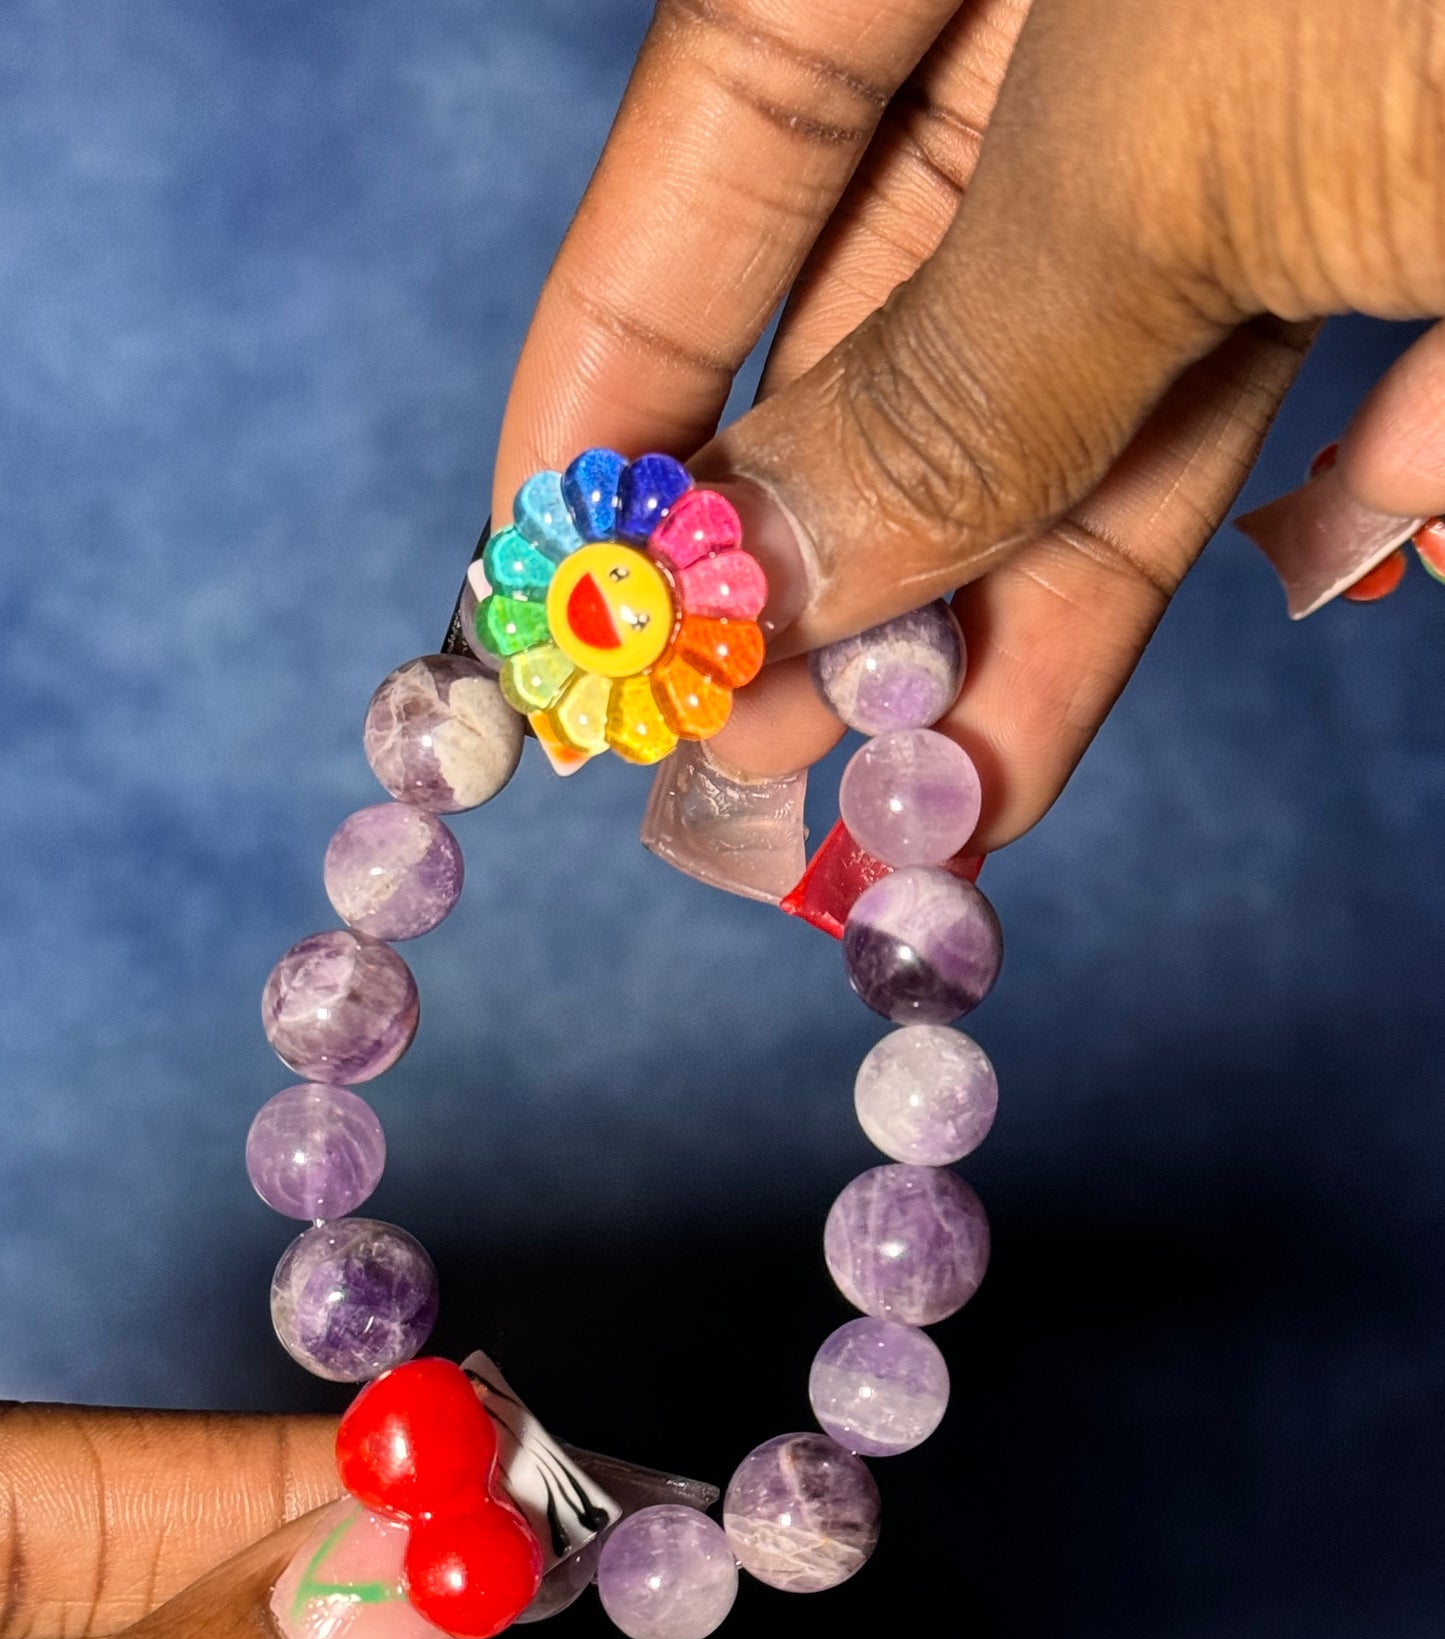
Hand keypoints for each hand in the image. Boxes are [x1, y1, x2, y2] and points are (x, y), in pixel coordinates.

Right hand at [494, 0, 1444, 845]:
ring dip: (1069, 582)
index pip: (733, 106)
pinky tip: (1373, 565)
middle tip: (760, 744)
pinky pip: (1388, 341)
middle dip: (854, 532)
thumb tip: (743, 583)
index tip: (542, 563)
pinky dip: (1380, 480)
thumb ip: (963, 368)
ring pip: (1150, 348)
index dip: (618, 346)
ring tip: (959, 783)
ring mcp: (1301, 64)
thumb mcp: (1179, 148)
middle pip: (930, 269)